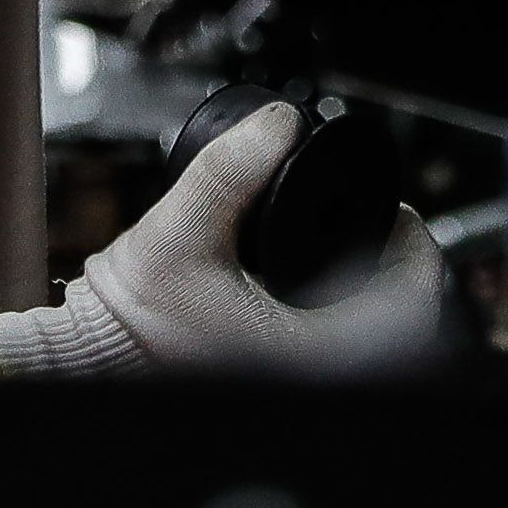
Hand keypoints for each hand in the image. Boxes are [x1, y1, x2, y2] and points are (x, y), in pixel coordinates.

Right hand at [0, 103, 449, 375]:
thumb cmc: (131, 315)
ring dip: (374, 298)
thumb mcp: (180, 229)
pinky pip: (336, 353)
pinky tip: (316, 289)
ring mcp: (295, 384)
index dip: (416, 249)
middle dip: (398, 269)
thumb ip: (229, 170)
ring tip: (356, 253)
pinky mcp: (272, 380)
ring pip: (372, 345)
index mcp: (310, 352)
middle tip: (381, 226)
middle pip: (401, 326)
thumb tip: (280, 123)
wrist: (91, 354)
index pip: (411, 306)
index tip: (399, 212)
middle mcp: (312, 375)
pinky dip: (345, 321)